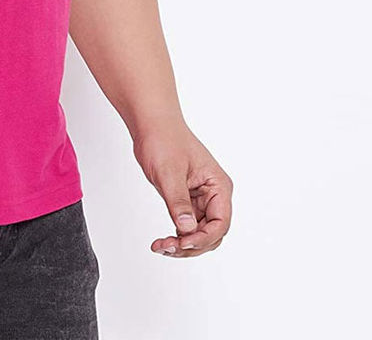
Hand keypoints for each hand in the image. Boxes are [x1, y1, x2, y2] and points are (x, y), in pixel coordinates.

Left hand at [133, 120, 232, 257]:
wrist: (150, 124)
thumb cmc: (163, 139)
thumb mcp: (169, 172)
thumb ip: (178, 202)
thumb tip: (186, 229)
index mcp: (218, 186)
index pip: (220, 223)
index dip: (203, 238)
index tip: (182, 243)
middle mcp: (213, 194)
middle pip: (211, 233)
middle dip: (192, 245)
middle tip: (167, 248)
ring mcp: (200, 198)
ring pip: (198, 232)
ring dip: (182, 244)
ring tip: (161, 246)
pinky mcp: (186, 199)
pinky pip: (186, 225)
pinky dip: (176, 235)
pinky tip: (163, 241)